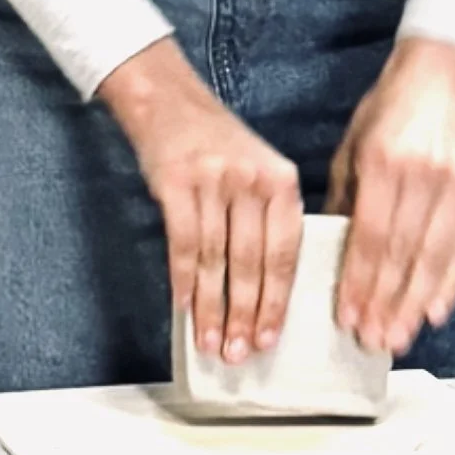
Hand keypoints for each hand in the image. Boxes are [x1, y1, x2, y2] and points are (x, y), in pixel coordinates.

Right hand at [99, 39, 302, 363]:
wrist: (169, 101)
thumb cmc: (217, 145)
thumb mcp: (259, 171)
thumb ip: (269, 221)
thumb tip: (265, 292)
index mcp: (283, 182)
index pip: (285, 254)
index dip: (276, 302)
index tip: (269, 338)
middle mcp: (253, 181)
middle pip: (251, 263)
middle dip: (245, 315)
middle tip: (240, 353)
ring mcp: (214, 182)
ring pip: (216, 261)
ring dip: (212, 308)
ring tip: (211, 343)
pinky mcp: (176, 184)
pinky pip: (183, 245)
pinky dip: (184, 281)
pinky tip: (184, 308)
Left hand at [326, 37, 454, 354]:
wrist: (444, 76)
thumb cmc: (388, 111)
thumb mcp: (353, 148)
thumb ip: (344, 200)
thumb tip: (332, 252)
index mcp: (384, 164)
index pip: (370, 236)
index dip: (360, 281)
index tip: (349, 317)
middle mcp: (423, 177)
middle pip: (403, 254)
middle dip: (387, 303)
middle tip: (374, 341)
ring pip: (434, 258)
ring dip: (416, 304)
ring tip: (400, 337)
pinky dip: (449, 283)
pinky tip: (436, 311)